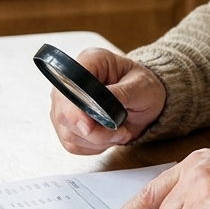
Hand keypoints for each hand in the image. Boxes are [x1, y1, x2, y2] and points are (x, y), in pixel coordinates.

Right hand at [48, 48, 166, 154]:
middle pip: (64, 114)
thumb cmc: (144, 86)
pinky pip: (72, 144)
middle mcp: (70, 81)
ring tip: (120, 131)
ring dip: (98, 141)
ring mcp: (65, 104)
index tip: (90, 126)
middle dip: (94, 132)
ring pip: (68, 133)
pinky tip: (109, 137)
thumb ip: (117, 95)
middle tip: (120, 131)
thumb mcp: (141, 87)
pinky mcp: (67, 124)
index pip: (68, 85)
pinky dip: (93, 146)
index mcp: (89, 61)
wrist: (146, 100)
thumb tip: (95, 108)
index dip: (74, 109)